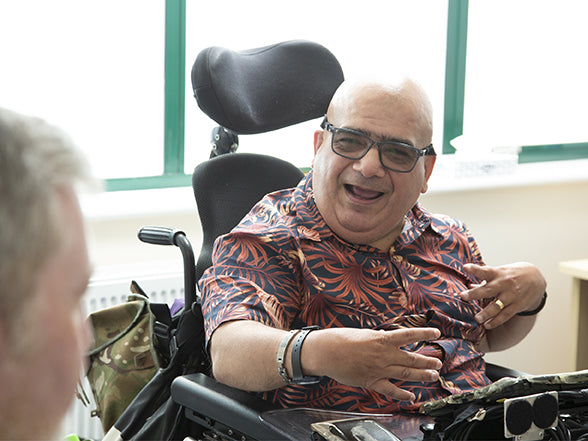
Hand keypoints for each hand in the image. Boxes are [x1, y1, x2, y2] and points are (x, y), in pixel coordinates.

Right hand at [303, 327, 441, 400]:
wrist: (326, 352)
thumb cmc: (341, 339)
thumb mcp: (364, 334)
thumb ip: (379, 340)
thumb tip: (389, 344)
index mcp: (381, 338)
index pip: (409, 335)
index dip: (424, 334)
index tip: (436, 332)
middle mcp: (383, 354)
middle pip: (411, 358)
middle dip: (427, 360)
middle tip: (438, 362)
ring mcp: (379, 369)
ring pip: (406, 373)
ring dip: (422, 375)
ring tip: (433, 375)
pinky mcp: (371, 380)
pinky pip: (390, 389)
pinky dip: (402, 394)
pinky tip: (411, 396)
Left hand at [460, 262, 546, 328]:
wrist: (536, 278)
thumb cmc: (511, 274)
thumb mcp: (499, 273)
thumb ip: (484, 280)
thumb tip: (468, 285)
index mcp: (497, 273)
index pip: (485, 270)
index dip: (475, 269)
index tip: (465, 267)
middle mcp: (504, 284)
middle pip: (488, 289)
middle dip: (475, 293)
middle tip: (463, 296)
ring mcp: (511, 295)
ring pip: (497, 305)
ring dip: (486, 313)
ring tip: (476, 319)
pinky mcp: (517, 305)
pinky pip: (505, 315)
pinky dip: (496, 321)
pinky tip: (487, 325)